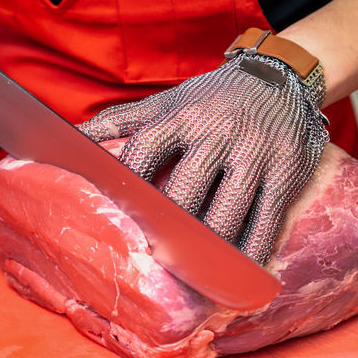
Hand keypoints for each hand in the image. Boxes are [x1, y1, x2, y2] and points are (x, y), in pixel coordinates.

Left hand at [80, 54, 328, 263]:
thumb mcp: (165, 102)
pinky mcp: (285, 173)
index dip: (127, 186)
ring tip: (190, 280)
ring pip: (227, 213)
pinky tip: (237, 275)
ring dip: (207, 252)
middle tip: (150, 264)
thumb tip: (71, 139)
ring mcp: (253, 154)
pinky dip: (251, 253)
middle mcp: (216, 134)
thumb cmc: (209, 98)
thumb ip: (119, 122)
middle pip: (186, 191)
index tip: (114, 218)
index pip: (144, 151)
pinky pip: (267, 222)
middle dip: (167, 230)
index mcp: (180, 116)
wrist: (278, 77)